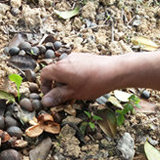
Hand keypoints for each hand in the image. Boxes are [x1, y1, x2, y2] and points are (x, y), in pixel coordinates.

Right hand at [40, 50, 159, 106]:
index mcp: (59, 68)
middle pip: (54, 72)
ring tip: (76, 90)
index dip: (44, 86)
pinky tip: (85, 82)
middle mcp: (65, 60)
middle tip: (64, 95)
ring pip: (65, 69)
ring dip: (66, 80)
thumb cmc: (94, 83)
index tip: (50, 95)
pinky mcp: (84, 57)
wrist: (115, 71)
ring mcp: (75, 57)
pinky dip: (74, 74)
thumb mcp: (73, 93)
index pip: (43, 74)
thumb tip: (44, 101)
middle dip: (56, 84)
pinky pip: (74, 66)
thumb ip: (57, 96)